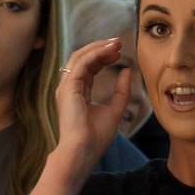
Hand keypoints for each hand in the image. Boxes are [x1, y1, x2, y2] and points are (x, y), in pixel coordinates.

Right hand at [51, 38, 132, 174]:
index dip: (103, 57)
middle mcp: (69, 87)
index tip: (119, 52)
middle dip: (101, 48)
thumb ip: (121, 91)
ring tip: (116, 43)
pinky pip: (81, 63)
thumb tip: (127, 71)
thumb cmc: (95, 137)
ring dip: (99, 47)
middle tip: (119, 42)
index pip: (88, 68)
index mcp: (77, 93)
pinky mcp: (68, 87)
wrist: (82, 151)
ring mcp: (66, 86)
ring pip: (80, 57)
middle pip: (83, 59)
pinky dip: (96, 54)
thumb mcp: (114, 110)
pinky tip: (110, 51)